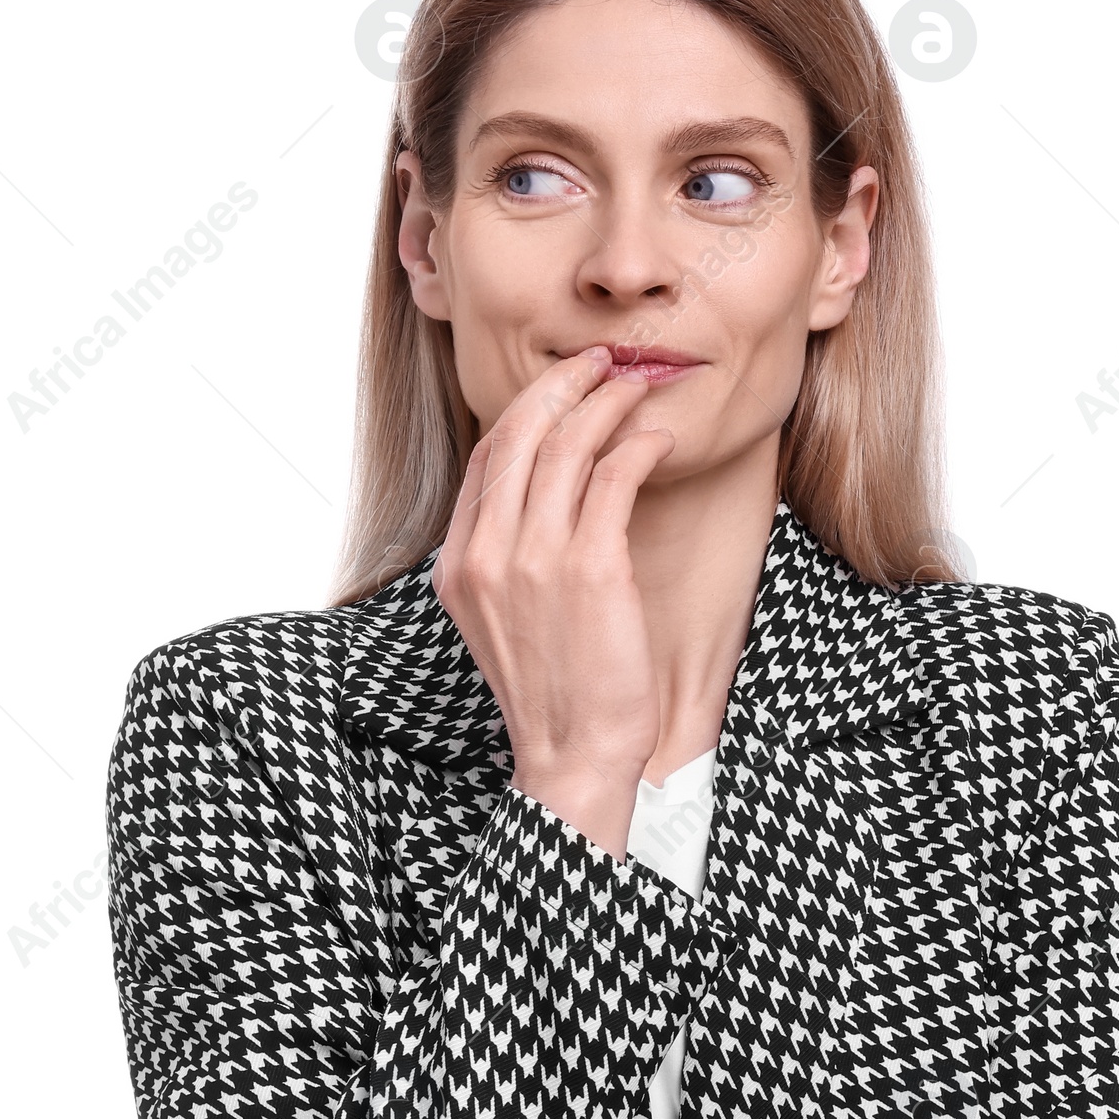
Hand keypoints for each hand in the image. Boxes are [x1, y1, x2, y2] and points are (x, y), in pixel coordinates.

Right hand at [431, 346, 672, 856]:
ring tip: (637, 386)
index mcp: (460, 562)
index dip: (526, 410)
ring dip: (607, 403)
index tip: (563, 389)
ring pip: (568, 445)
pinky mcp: (590, 568)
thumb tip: (540, 502)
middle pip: (520, 434)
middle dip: (565, 385)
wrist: (573, 754)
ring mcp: (534, 558)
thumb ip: (506, 560)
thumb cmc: (554, 693)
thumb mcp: (502, 620)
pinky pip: (613, 477)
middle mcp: (487, 552)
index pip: (485, 458)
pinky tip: (659, 439)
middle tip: (602, 364)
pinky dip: (638, 445)